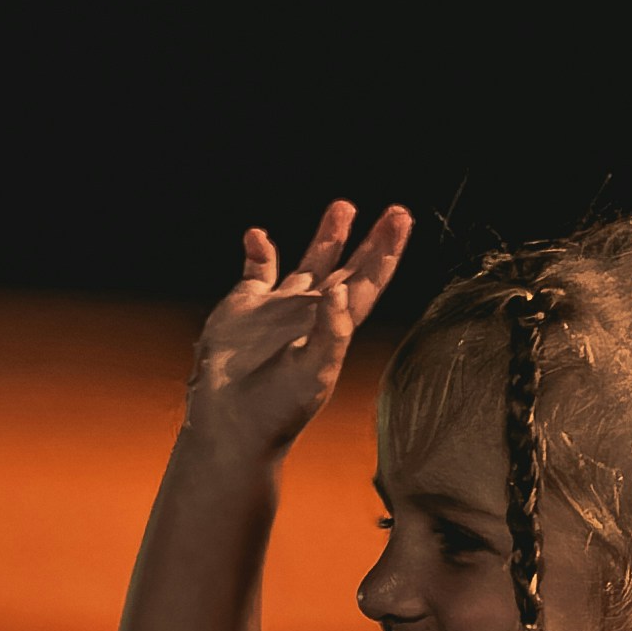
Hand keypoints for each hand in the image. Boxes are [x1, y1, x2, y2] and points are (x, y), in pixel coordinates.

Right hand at [186, 196, 413, 470]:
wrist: (231, 423)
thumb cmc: (277, 408)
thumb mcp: (313, 371)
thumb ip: (332, 329)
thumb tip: (341, 288)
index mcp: (336, 328)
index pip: (369, 283)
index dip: (386, 252)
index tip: (400, 221)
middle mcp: (313, 314)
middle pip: (350, 268)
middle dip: (372, 240)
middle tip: (395, 212)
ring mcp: (280, 308)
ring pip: (310, 262)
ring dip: (327, 236)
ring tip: (343, 206)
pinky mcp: (246, 306)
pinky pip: (257, 270)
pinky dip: (259, 251)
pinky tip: (258, 236)